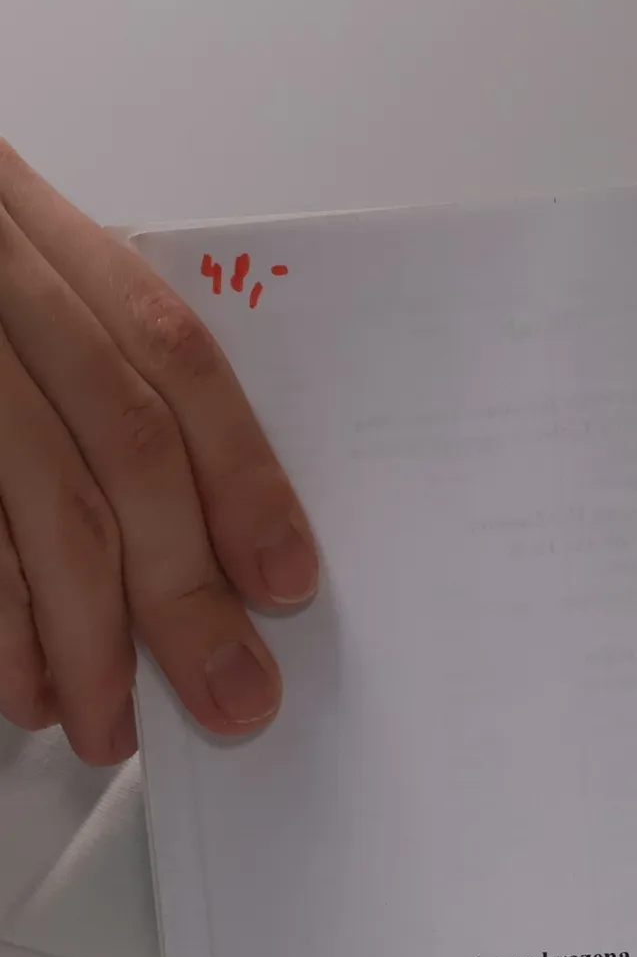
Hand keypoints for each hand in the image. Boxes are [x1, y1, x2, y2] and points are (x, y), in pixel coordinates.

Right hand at [0, 140, 316, 763]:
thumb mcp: (7, 273)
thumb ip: (96, 367)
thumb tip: (220, 533)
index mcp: (33, 232)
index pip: (173, 356)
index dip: (241, 475)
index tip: (287, 582)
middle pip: (123, 449)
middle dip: (184, 592)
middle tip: (229, 695)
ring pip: (40, 506)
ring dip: (86, 640)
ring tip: (112, 724)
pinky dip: (0, 631)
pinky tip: (27, 689)